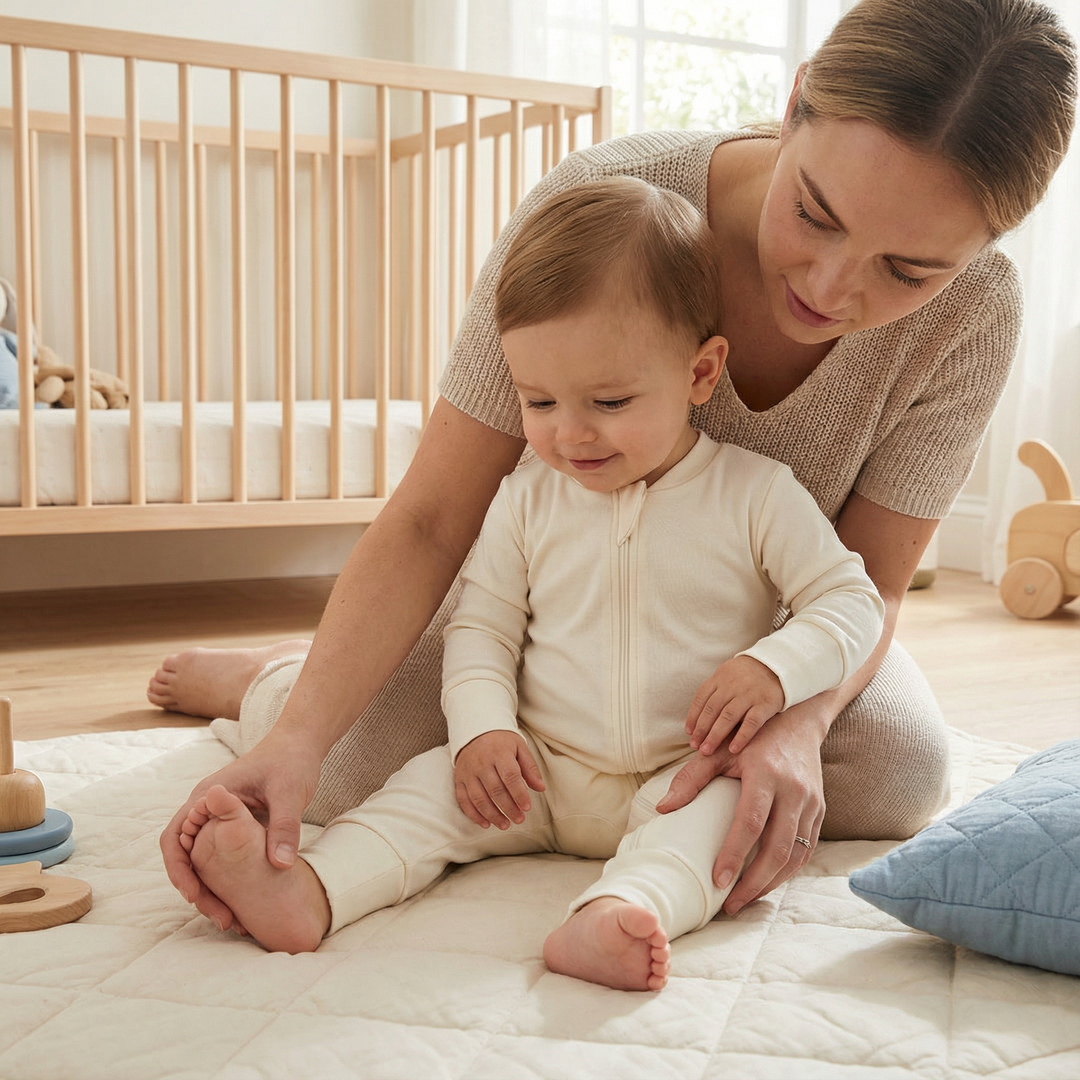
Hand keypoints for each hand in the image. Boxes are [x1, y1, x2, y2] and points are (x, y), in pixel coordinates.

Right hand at [160, 727, 321, 930]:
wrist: (301, 743)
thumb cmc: (291, 760)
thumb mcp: (290, 792)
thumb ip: (284, 826)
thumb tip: (281, 866)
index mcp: (206, 797)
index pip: (175, 837)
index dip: (180, 869)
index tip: (195, 895)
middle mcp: (205, 809)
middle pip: (184, 856)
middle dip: (196, 889)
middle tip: (222, 917)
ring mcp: (217, 819)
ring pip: (201, 861)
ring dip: (211, 889)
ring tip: (232, 918)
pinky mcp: (233, 828)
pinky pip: (219, 858)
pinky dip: (225, 881)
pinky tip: (243, 902)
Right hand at [454, 730, 545, 829]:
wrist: (475, 731)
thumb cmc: (501, 741)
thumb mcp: (519, 747)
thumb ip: (530, 768)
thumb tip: (541, 788)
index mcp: (499, 753)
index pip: (510, 776)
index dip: (519, 794)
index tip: (527, 807)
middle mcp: (482, 763)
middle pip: (495, 790)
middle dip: (508, 808)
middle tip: (519, 819)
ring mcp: (468, 772)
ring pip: (479, 798)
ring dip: (492, 815)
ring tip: (505, 825)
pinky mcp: (459, 779)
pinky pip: (463, 800)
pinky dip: (473, 814)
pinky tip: (485, 823)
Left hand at [659, 700, 825, 914]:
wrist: (799, 721)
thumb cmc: (753, 738)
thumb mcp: (720, 752)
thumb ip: (691, 779)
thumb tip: (663, 810)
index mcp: (766, 774)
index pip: (751, 822)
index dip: (734, 854)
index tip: (718, 880)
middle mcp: (793, 791)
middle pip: (777, 848)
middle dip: (754, 882)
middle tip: (730, 903)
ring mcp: (812, 802)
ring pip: (795, 855)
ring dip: (771, 882)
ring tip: (745, 899)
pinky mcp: (820, 810)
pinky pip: (806, 849)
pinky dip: (787, 870)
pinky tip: (767, 881)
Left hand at [686, 655, 784, 754]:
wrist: (778, 666)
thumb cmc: (747, 675)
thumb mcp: (727, 675)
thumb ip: (714, 691)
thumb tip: (697, 717)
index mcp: (720, 678)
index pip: (701, 699)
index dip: (693, 717)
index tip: (689, 733)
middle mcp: (732, 686)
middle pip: (712, 709)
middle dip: (701, 729)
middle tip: (695, 746)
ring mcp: (748, 695)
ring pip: (727, 717)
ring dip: (715, 735)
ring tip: (707, 750)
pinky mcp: (765, 704)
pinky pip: (751, 722)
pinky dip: (741, 736)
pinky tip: (733, 749)